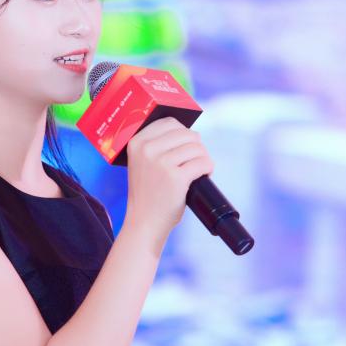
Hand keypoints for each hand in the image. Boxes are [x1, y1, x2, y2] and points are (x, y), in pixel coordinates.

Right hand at [123, 117, 214, 244]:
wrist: (144, 223)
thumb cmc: (148, 192)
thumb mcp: (142, 163)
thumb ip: (156, 145)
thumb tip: (190, 133)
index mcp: (137, 142)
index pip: (170, 122)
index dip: (184, 133)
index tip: (185, 148)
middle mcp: (146, 149)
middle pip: (186, 133)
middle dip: (196, 147)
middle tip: (194, 162)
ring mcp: (160, 163)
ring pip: (197, 147)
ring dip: (203, 158)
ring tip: (198, 170)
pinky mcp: (175, 177)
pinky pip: (203, 162)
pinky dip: (208, 168)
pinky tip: (204, 175)